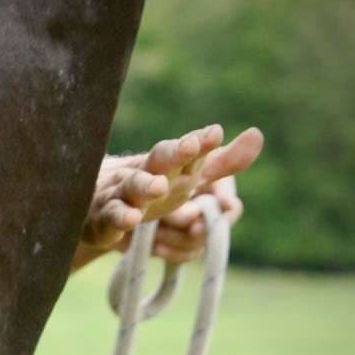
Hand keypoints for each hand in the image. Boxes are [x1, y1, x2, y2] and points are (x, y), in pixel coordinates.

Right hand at [71, 124, 263, 271]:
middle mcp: (145, 173)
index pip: (186, 150)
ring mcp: (121, 194)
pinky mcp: (104, 220)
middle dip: (174, 153)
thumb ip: (222, 162)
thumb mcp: (187, 177)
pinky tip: (132, 220)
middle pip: (159, 160)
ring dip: (144, 186)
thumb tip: (258, 135)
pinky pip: (111, 218)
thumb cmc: (150, 190)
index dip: (200, 142)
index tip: (215, 133)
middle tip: (191, 146)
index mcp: (168, 164)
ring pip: (132, 187)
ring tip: (160, 186)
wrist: (95, 205)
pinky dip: (119, 218)